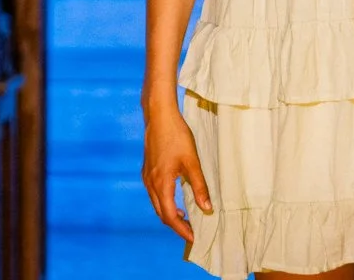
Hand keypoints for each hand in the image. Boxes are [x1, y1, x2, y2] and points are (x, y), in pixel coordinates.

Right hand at [141, 104, 210, 240]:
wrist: (159, 116)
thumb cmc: (177, 136)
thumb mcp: (192, 161)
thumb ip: (199, 186)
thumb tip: (207, 208)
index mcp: (161, 184)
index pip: (170, 216)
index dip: (181, 229)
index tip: (193, 237)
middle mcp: (150, 184)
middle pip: (161, 213)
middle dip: (175, 225)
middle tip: (191, 231)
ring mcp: (147, 177)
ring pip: (156, 204)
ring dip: (169, 214)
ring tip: (186, 218)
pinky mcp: (147, 170)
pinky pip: (155, 194)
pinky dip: (165, 202)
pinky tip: (176, 198)